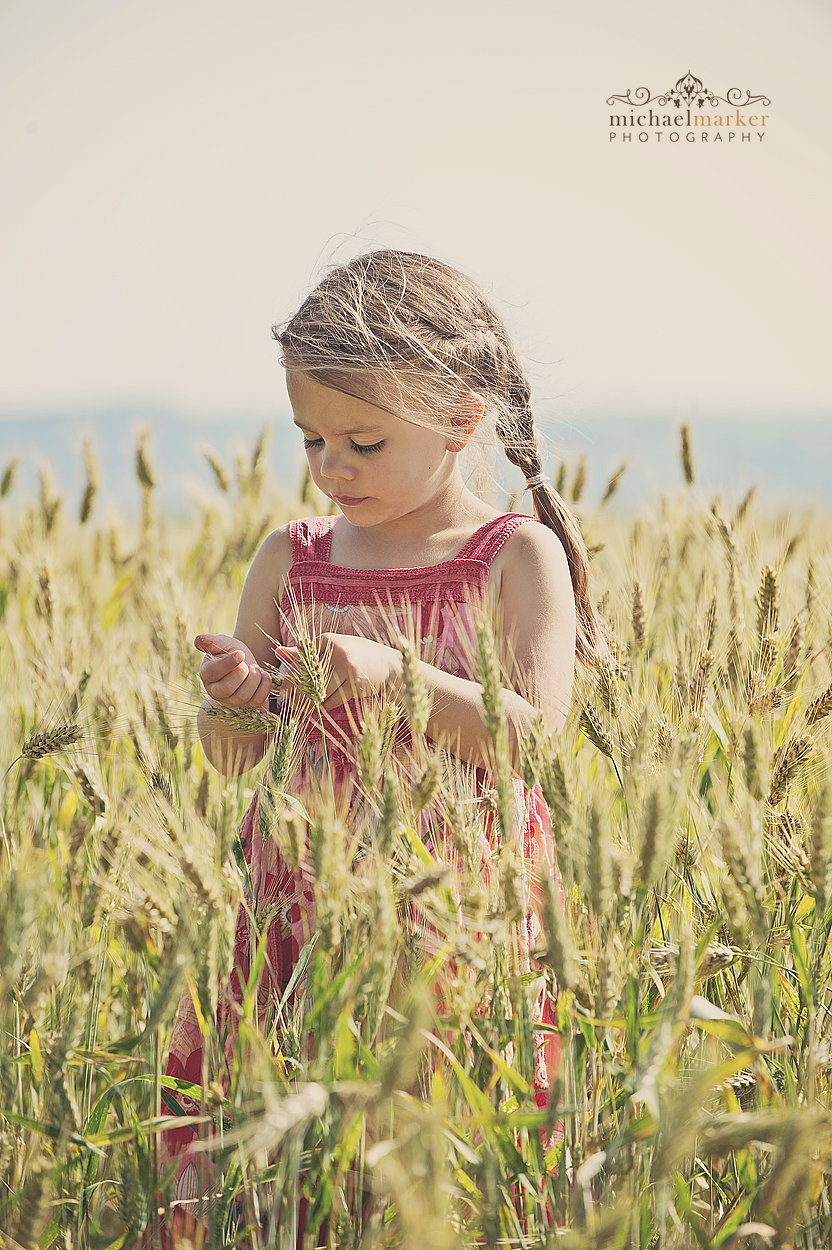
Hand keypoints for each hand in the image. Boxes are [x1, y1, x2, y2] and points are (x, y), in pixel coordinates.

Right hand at [194, 633, 272, 709]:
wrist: (247, 663)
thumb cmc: (232, 651)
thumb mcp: (223, 643)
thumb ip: (211, 641)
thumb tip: (198, 640)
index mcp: (206, 673)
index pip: (212, 673)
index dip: (227, 664)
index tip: (240, 653)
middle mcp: (215, 691)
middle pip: (226, 689)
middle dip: (241, 673)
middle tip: (248, 663)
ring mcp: (231, 700)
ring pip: (242, 696)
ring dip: (254, 679)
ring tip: (255, 668)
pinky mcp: (247, 705)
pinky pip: (257, 702)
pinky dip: (265, 687)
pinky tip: (265, 676)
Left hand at [275, 632, 401, 710]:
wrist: (389, 665)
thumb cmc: (357, 656)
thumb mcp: (332, 650)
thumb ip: (305, 653)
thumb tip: (278, 652)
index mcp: (326, 640)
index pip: (299, 662)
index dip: (290, 679)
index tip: (284, 692)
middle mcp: (335, 650)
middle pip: (307, 678)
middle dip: (297, 694)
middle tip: (292, 704)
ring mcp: (346, 665)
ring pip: (318, 691)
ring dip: (313, 701)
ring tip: (310, 705)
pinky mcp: (355, 681)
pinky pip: (332, 700)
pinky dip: (327, 704)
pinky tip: (328, 703)